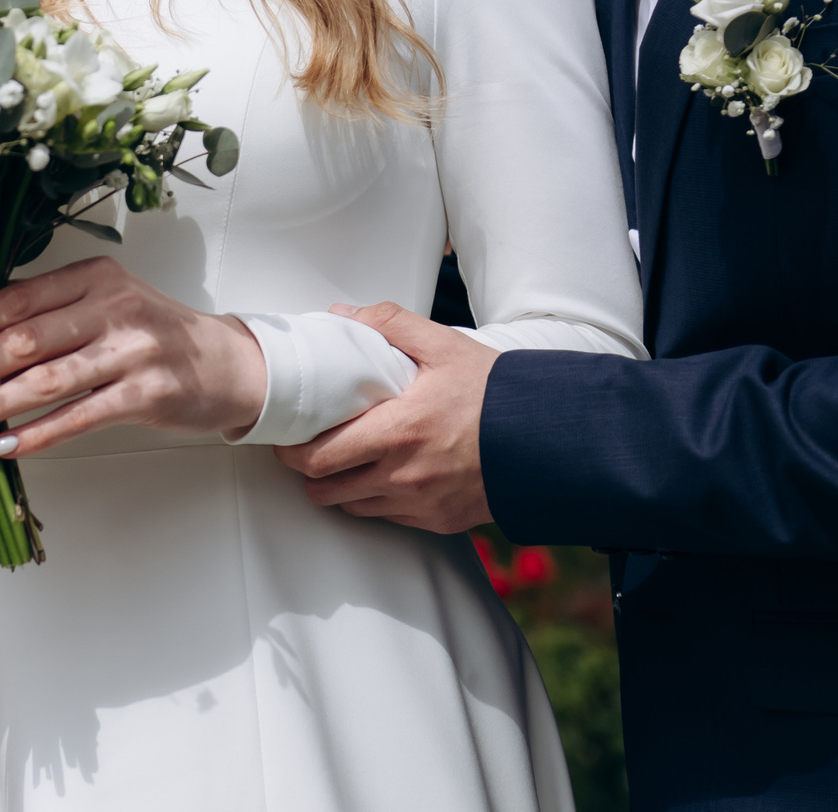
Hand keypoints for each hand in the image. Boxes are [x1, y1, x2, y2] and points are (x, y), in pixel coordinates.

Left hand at [0, 256, 266, 457]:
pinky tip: (3, 445)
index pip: (15, 300)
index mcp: (93, 277)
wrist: (226, 366)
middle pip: (23, 339)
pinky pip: (80, 416)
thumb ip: (49, 314)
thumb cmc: (151, 336)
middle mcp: (113, 306)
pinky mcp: (148, 392)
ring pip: (46, 379)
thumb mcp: (104, 306)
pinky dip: (36, 433)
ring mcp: (134, 350)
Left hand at [274, 302, 498, 533]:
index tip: (289, 435)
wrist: (549, 438)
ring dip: (340, 487)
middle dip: (308, 471)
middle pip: (325, 489)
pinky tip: (382, 474)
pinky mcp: (439, 522)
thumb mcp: (445, 345)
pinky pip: (387, 517)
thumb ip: (390, 324)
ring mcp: (421, 503)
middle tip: (307, 449)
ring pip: (352, 507)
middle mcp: (404, 475)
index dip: (293, 449)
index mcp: (399, 431)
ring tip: (343, 460)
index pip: (319, 456)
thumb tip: (343, 315)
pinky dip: (375, 500)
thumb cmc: (496, 391)